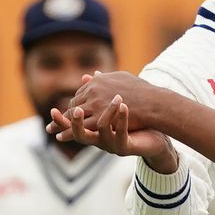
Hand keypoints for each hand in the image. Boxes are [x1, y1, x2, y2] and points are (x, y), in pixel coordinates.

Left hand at [46, 71, 157, 140]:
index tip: (72, 110)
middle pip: (74, 103)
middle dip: (65, 112)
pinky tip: (62, 137)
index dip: (76, 103)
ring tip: (53, 130)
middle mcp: (93, 90)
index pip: (80, 93)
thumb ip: (106, 78)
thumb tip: (95, 74)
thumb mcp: (123, 79)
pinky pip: (80, 126)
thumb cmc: (143, 92)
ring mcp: (95, 103)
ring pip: (74, 115)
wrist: (153, 104)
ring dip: (61, 123)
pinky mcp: (99, 117)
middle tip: (55, 120)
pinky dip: (69, 132)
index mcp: (98, 81)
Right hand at [51, 95, 178, 173]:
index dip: (60, 121)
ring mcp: (112, 144)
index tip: (52, 110)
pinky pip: (121, 133)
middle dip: (75, 121)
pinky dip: (121, 118)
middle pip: (80, 134)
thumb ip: (99, 94)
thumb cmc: (133, 119)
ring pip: (102, 130)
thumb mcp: (113, 106)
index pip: (71, 127)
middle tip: (76, 109)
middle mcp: (99, 140)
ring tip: (107, 100)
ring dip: (105, 113)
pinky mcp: (125, 146)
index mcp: (93, 130)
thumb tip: (87, 77)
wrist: (154, 136)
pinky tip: (124, 106)